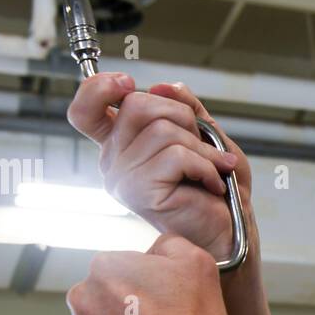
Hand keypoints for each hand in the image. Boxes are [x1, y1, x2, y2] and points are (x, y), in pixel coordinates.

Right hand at [66, 74, 258, 263]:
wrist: (229, 232)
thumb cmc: (215, 189)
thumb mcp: (205, 136)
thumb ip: (185, 107)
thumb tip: (164, 87)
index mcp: (121, 145)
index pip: (85, 109)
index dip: (98, 87)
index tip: (127, 82)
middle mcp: (114, 162)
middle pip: (136, 105)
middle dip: (182, 116)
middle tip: (202, 144)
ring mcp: (123, 179)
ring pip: (163, 130)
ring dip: (202, 147)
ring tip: (213, 169)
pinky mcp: (140, 192)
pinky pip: (176, 156)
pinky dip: (205, 166)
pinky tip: (213, 184)